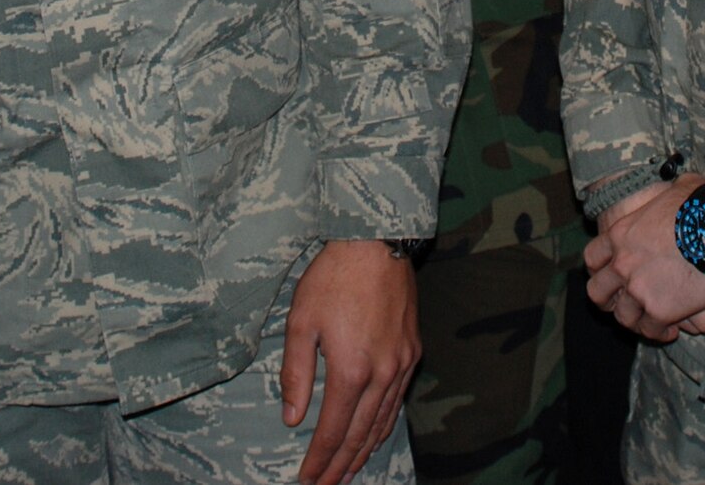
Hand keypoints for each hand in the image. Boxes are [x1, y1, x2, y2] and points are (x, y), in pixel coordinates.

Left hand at [281, 240, 419, 484]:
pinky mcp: (412, 349)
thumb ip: (296, 374)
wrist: (376, 242)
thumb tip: (292, 417)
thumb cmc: (333, 278)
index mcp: (351, 369)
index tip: (307, 478)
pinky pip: (398, 399)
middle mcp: (382, 373)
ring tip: (350, 470)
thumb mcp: (301, 322)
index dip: (320, 458)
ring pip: (384, 420)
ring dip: (366, 450)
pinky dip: (386, 423)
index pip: (333, 429)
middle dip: (342, 464)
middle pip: (361, 433)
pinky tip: (377, 432)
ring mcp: (401, 362)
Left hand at [583, 176, 704, 342]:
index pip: (593, 258)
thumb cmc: (700, 203)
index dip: (601, 270)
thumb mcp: (678, 189)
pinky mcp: (658, 310)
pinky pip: (650, 329)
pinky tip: (670, 330)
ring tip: (651, 322)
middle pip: (598, 292)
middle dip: (609, 302)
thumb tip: (685, 183)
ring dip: (636, 320)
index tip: (612, 275)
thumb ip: (672, 192)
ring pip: (624, 317)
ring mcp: (637, 289)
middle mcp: (621, 264)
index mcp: (619, 235)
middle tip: (624, 306)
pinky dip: (658, 332)